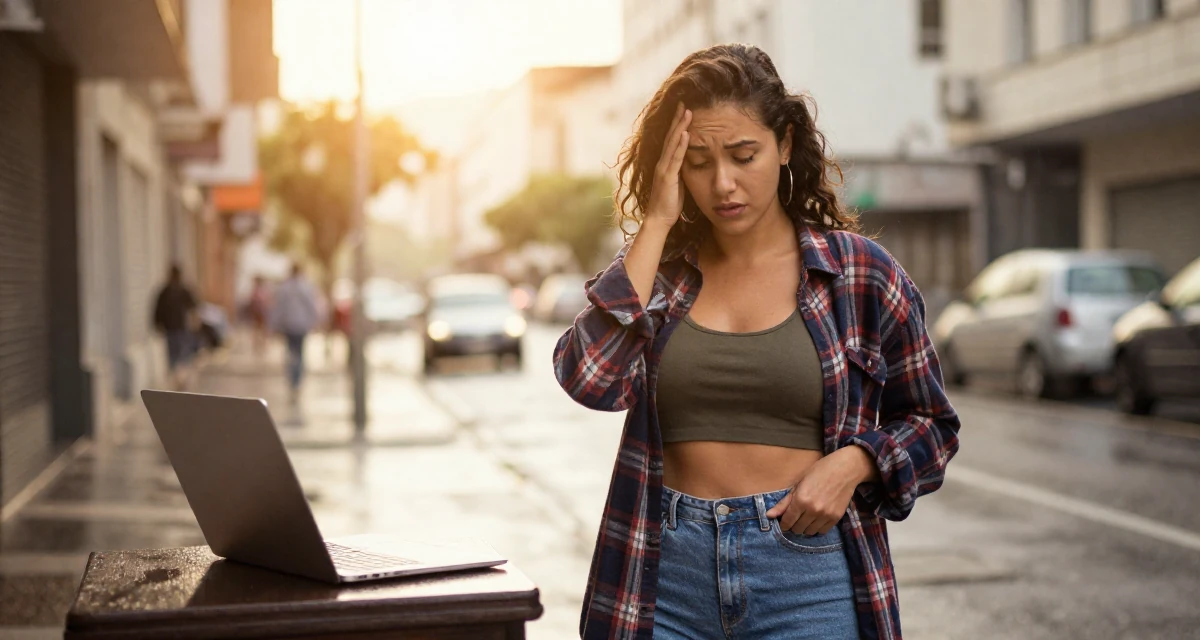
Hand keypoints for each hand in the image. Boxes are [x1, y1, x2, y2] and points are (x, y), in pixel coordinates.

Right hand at [644, 102, 692, 229]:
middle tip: (684, 101)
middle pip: (671, 136)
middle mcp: (663, 163)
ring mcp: (664, 169)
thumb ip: (682, 170)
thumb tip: (691, 161)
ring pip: (673, 143)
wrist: (659, 220)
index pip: (672, 139)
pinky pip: (675, 158)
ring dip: (680, 126)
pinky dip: (680, 145)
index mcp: (666, 164)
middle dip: (677, 118)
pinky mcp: (667, 177)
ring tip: (687, 111)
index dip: (677, 124)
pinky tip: (685, 133)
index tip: (684, 109)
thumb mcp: (678, 183)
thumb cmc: (669, 204)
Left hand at [765, 447, 875, 535]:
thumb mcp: (798, 483)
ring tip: (807, 517)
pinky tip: (817, 519)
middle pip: (797, 529)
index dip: (783, 524)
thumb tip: (769, 515)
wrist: (844, 469)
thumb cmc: (819, 472)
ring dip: (806, 527)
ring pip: (809, 532)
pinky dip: (817, 528)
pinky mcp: (836, 518)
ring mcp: (825, 515)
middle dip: (794, 525)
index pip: (787, 522)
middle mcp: (813, 510)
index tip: (784, 522)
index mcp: (801, 500)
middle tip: (796, 517)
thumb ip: (784, 502)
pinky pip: (822, 531)